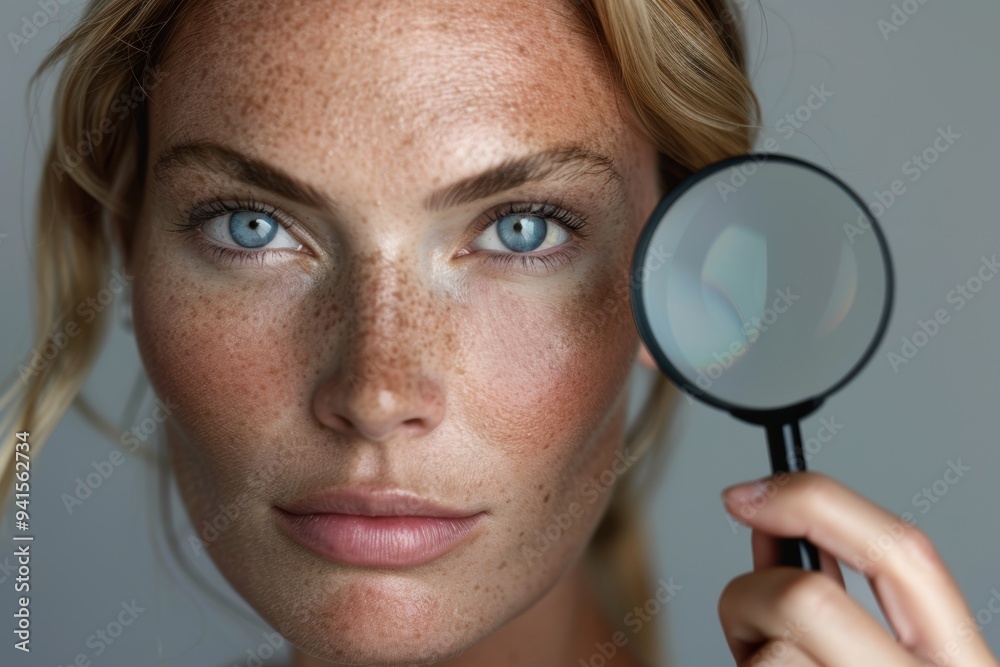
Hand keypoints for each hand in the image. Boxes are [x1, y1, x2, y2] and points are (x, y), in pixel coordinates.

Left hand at [716, 471, 998, 665]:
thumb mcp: (867, 650)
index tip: (747, 494)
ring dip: (746, 652)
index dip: (815, 503)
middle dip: (752, 596)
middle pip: (807, 596)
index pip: (905, 551)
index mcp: (958, 660)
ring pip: (769, 645)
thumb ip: (832, 590)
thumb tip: (769, 521)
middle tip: (748, 626)